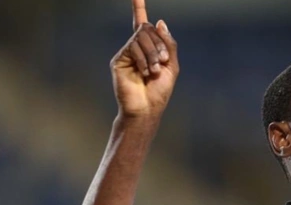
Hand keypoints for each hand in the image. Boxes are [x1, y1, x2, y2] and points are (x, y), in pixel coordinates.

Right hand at [111, 0, 178, 117]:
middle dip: (159, 44)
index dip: (138, 8)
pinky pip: (132, 46)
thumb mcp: (172, 66)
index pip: (142, 24)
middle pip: (148, 29)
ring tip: (154, 71)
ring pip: (141, 37)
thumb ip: (168, 44)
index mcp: (149, 48)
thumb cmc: (159, 91)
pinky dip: (143, 58)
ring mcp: (126, 53)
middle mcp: (135, 48)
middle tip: (163, 62)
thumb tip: (159, 22)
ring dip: (153, 53)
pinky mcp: (119, 59)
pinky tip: (145, 72)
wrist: (147, 108)